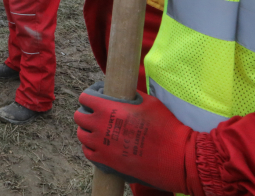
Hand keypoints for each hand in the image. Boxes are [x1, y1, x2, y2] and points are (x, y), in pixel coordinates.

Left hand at [74, 81, 194, 193]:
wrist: (176, 157)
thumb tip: (123, 94)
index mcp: (108, 108)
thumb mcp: (149, 102)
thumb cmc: (166, 127)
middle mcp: (100, 126)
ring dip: (87, 131)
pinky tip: (100, 145)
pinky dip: (91, 147)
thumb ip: (130, 96)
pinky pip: (88, 152)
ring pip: (81, 135)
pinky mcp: (106, 161)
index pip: (85, 98)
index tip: (96, 98)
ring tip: (98, 130)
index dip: (90, 96)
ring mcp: (101, 145)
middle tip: (96, 115)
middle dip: (86, 113)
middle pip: (79, 116)